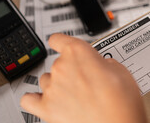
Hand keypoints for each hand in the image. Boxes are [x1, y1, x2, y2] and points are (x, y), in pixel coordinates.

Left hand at [21, 34, 146, 122]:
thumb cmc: (121, 101)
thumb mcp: (120, 70)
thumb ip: (103, 62)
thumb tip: (100, 65)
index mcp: (78, 52)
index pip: (58, 39)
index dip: (61, 43)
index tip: (62, 44)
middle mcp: (61, 67)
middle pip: (57, 62)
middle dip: (70, 70)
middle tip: (85, 80)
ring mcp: (52, 88)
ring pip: (46, 80)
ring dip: (56, 84)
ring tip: (72, 94)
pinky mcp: (46, 109)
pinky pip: (28, 100)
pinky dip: (35, 99)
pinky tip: (45, 100)